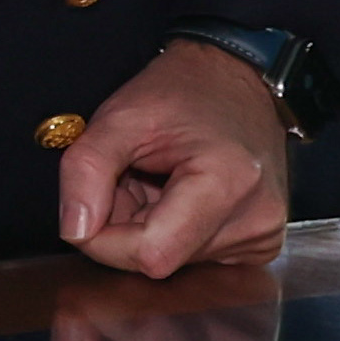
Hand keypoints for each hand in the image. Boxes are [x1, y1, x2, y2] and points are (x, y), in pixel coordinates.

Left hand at [56, 39, 290, 277]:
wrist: (236, 79)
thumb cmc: (181, 92)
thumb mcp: (119, 118)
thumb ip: (85, 171)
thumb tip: (76, 231)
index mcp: (229, 184)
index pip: (151, 254)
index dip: (105, 239)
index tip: (93, 202)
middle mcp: (257, 219)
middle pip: (160, 260)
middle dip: (125, 228)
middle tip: (132, 180)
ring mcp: (263, 235)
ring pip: (173, 261)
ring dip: (148, 228)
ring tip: (159, 181)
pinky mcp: (261, 243)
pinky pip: (195, 257)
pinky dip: (173, 232)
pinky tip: (179, 196)